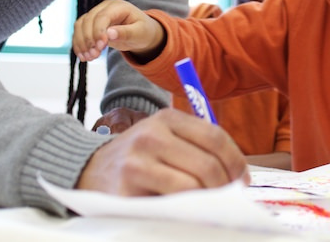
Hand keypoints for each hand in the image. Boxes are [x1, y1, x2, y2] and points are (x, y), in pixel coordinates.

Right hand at [73, 0, 163, 60]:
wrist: (140, 33)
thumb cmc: (143, 31)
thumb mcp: (140, 33)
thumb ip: (126, 32)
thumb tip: (109, 34)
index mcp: (118, 6)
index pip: (103, 16)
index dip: (98, 31)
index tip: (100, 47)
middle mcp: (105, 8)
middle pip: (89, 20)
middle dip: (89, 39)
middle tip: (94, 56)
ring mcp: (96, 15)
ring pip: (80, 25)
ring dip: (81, 43)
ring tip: (88, 58)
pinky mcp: (90, 24)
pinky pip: (79, 32)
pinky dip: (79, 44)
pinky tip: (83, 56)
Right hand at [76, 108, 247, 195]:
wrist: (87, 169)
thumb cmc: (137, 159)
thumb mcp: (163, 139)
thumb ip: (194, 148)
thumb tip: (235, 176)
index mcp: (167, 118)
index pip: (215, 137)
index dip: (236, 162)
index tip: (242, 180)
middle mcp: (152, 135)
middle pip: (207, 163)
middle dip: (225, 186)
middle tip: (228, 199)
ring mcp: (138, 161)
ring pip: (192, 184)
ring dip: (208, 200)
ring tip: (209, 205)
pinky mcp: (127, 188)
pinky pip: (170, 202)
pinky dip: (186, 209)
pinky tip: (188, 210)